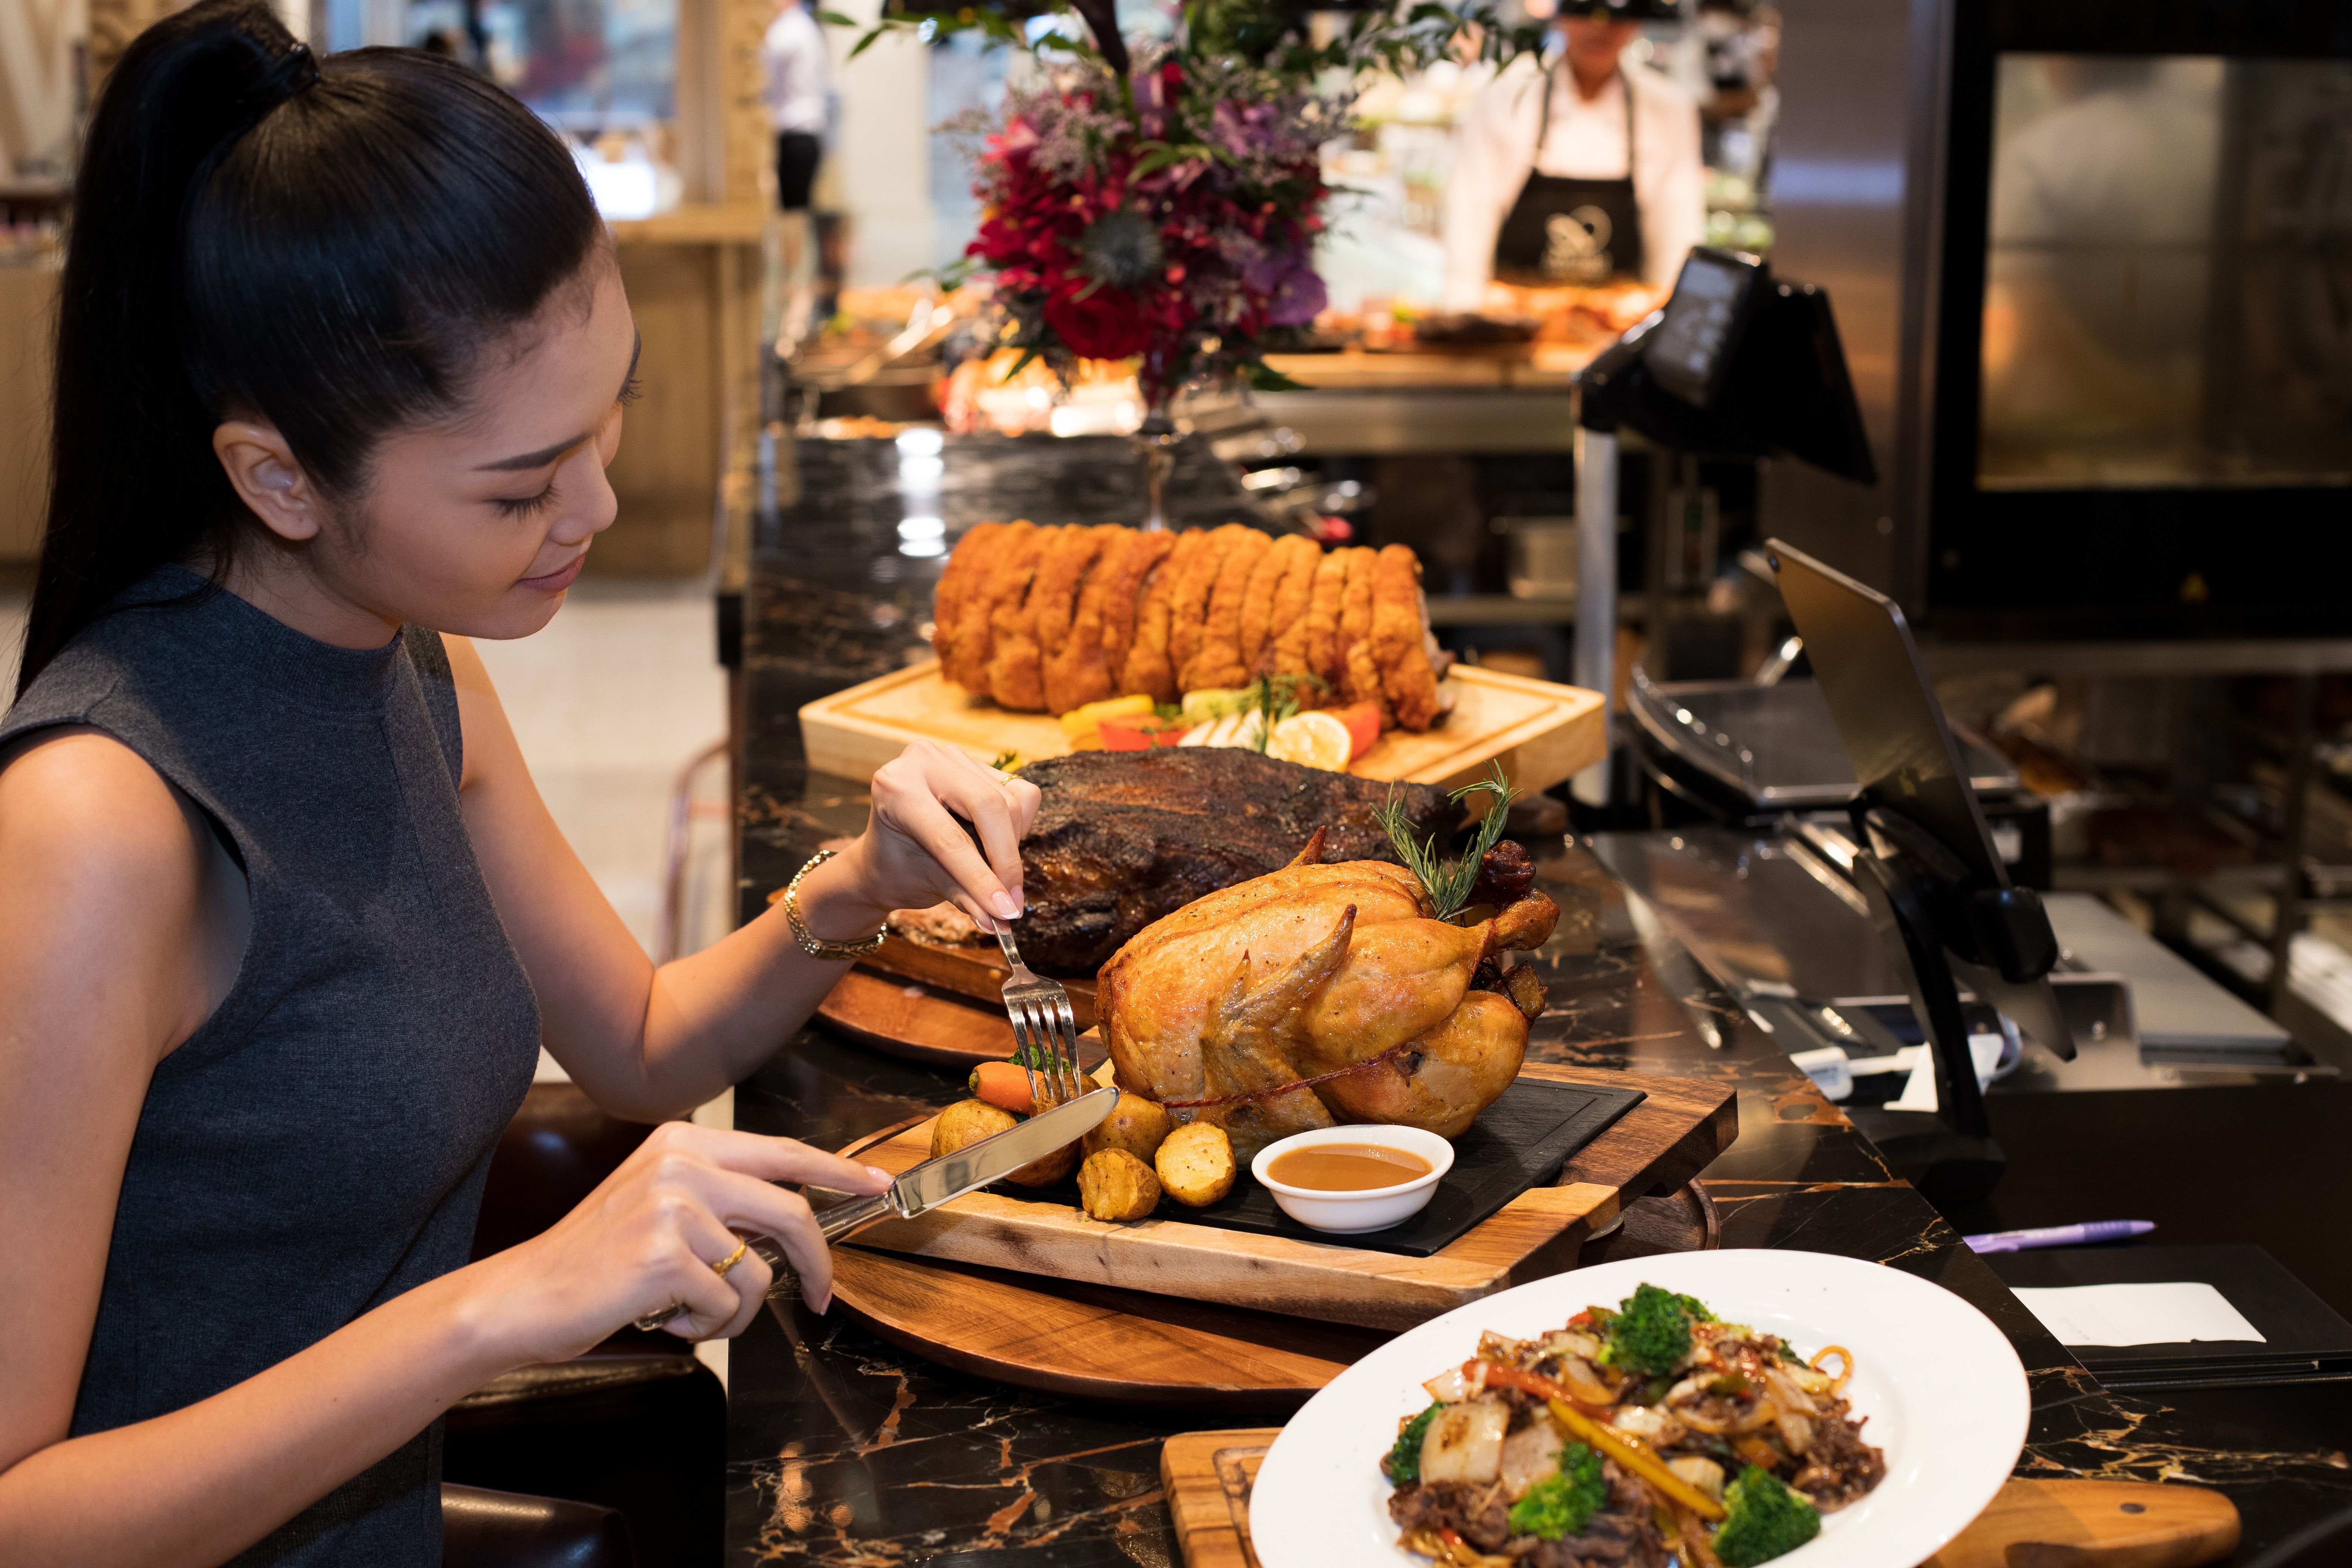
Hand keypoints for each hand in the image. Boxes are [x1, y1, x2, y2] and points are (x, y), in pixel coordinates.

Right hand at [469, 1121, 892, 1361]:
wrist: (526, 1296)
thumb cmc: (597, 1261)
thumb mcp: (662, 1205)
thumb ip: (724, 1201)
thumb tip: (797, 1223)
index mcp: (684, 1143)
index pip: (783, 1152)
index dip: (838, 1172)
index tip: (877, 1185)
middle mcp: (681, 1163)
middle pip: (789, 1212)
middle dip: (816, 1264)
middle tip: (820, 1298)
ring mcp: (673, 1206)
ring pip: (758, 1272)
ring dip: (736, 1311)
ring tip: (691, 1311)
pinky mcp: (665, 1256)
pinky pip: (727, 1304)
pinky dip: (707, 1326)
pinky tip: (668, 1319)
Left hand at [808, 740, 1041, 932]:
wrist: (887, 854)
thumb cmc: (898, 868)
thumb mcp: (926, 883)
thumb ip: (966, 897)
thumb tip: (1001, 919)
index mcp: (896, 788)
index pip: (950, 836)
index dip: (981, 877)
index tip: (1005, 912)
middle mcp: (922, 759)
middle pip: (989, 806)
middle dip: (1006, 860)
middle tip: (1013, 903)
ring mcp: (952, 755)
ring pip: (1011, 801)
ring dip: (1011, 847)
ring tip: (994, 872)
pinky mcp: (978, 762)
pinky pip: (1021, 792)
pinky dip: (1018, 825)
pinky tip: (995, 841)